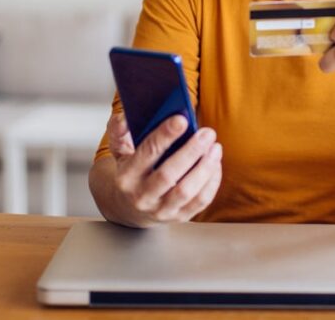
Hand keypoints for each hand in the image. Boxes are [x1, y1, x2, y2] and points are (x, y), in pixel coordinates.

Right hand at [105, 113, 222, 226]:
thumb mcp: (119, 151)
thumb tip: (125, 118)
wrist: (129, 208)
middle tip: (207, 133)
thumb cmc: (131, 172)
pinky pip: (200, 201)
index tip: (181, 119)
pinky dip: (212, 181)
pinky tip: (215, 164)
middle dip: (191, 151)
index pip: (147, 153)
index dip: (165, 135)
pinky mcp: (178, 217)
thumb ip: (119, 130)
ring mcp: (160, 210)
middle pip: (168, 174)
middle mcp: (141, 197)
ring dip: (205, 167)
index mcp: (126, 176)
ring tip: (215, 147)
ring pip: (186, 191)